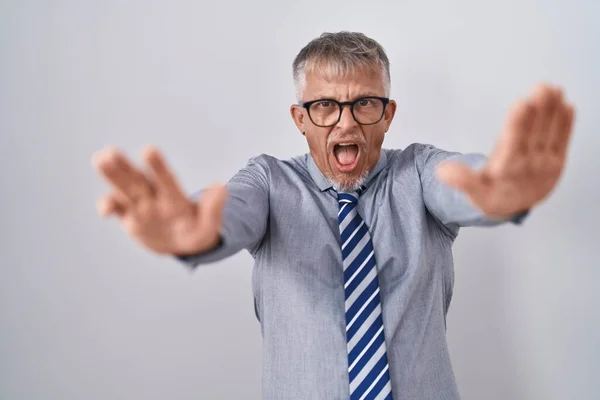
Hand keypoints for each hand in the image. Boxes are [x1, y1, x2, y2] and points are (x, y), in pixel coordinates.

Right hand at [92, 146, 226, 255]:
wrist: (184, 244)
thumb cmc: (198, 232)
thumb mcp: (209, 226)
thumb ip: (213, 209)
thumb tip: (222, 187)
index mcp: (174, 198)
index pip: (166, 180)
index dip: (157, 167)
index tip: (148, 150)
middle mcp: (155, 197)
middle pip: (138, 181)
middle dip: (124, 167)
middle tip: (110, 152)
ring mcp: (141, 206)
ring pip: (124, 189)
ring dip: (112, 176)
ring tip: (101, 158)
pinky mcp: (130, 218)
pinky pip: (118, 210)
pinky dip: (109, 206)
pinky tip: (105, 207)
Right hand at [436, 83, 575, 218]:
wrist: (512, 209)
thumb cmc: (489, 194)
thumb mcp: (472, 191)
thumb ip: (460, 180)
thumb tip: (441, 172)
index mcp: (505, 172)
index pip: (512, 144)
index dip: (517, 124)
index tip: (521, 104)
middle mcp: (527, 167)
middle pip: (534, 135)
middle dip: (540, 110)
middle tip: (543, 88)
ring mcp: (544, 165)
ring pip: (550, 134)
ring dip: (553, 111)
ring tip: (554, 89)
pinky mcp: (556, 163)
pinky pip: (562, 141)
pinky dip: (565, 123)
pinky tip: (566, 105)